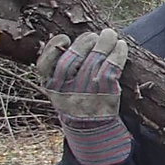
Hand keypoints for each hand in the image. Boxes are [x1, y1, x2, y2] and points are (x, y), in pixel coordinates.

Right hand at [37, 29, 132, 164]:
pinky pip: (112, 66)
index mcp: (51, 87)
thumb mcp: (58, 90)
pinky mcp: (106, 91)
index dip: (53, 48)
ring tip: (109, 35)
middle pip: (72, 58)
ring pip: (95, 58)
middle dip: (84, 41)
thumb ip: (57, 70)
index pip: (44, 64)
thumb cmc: (74, 101)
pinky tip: (121, 45)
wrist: (91, 129)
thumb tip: (68, 41)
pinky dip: (118, 53)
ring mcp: (87, 89)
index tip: (64, 38)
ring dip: (104, 42)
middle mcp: (66, 89)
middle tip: (93, 36)